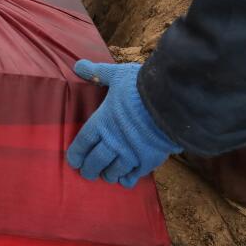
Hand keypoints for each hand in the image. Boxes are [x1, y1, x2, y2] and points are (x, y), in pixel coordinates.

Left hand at [66, 61, 181, 186]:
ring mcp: (131, 153)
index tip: (73, 161)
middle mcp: (113, 142)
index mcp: (102, 123)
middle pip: (96, 161)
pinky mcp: (149, 160)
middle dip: (90, 169)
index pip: (83, 144)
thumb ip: (97, 73)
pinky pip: (135, 174)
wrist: (171, 101)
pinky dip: (129, 179)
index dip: (77, 154)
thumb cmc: (140, 87)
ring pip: (114, 170)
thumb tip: (77, 64)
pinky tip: (125, 181)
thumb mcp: (116, 75)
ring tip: (107, 176)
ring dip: (108, 174)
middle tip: (87, 173)